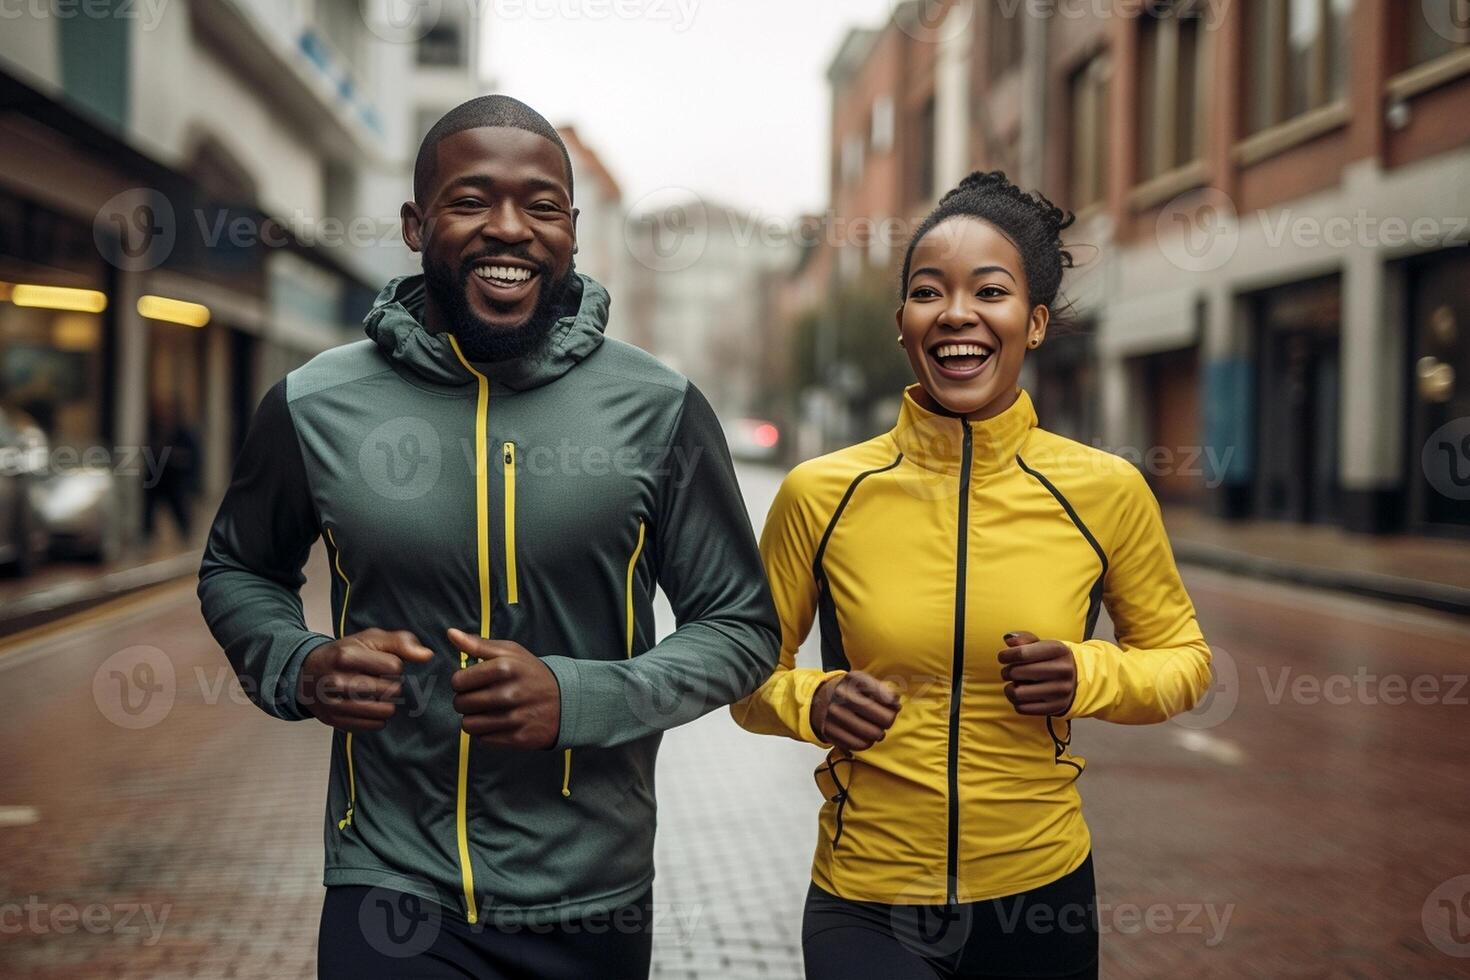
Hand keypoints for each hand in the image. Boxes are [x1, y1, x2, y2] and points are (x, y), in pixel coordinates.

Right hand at [299, 628, 433, 731]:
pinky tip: (367, 705)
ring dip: (387, 702)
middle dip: (392, 684)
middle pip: (391, 690)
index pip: (394, 666)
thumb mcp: (370, 639)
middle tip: (377, 679)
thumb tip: (427, 655)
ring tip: (375, 693)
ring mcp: (334, 704)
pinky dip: (377, 717)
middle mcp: (336, 682)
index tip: (382, 664)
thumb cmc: (345, 653)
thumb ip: (401, 642)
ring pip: (385, 711)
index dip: (395, 665)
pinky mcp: (336, 722)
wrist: (307, 673)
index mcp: (346, 656)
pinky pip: (375, 725)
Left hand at [448, 628, 560, 749]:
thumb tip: (451, 634)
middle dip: (465, 701)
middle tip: (479, 697)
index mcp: (505, 667)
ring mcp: (515, 717)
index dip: (461, 682)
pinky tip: (499, 722)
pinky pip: (483, 740)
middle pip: (461, 704)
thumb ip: (478, 644)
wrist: (565, 700)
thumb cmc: (531, 674)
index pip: (458, 681)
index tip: (471, 682)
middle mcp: (510, 693)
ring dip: (474, 718)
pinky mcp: (518, 738)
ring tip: (487, 711)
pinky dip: (486, 732)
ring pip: (469, 725)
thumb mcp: (510, 652)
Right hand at [810, 671, 899, 751]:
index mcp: (853, 679)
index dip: (893, 703)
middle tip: (885, 720)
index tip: (894, 705)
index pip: (884, 695)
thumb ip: (883, 690)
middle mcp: (842, 695)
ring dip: (879, 734)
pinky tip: (865, 737)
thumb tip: (896, 705)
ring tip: (876, 729)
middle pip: (883, 718)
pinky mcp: (829, 730)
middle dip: (889, 720)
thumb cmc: (849, 692)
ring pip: (873, 734)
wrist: (820, 699)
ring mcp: (834, 714)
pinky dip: (866, 743)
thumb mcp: (864, 682)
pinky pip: (859, 745)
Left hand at [997, 631, 1076, 715]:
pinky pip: (1023, 708)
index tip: (1003, 657)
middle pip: (1018, 673)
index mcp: (1058, 650)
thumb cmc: (1052, 659)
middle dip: (1007, 672)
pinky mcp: (1056, 707)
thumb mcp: (1043, 644)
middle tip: (1009, 672)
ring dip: (1010, 688)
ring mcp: (1060, 691)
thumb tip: (1008, 640)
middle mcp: (1062, 670)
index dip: (1006, 656)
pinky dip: (1016, 702)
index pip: (1022, 653)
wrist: (1076, 679)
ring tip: (1014, 684)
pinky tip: (1021, 695)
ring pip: (1018, 693)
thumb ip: (1024, 639)